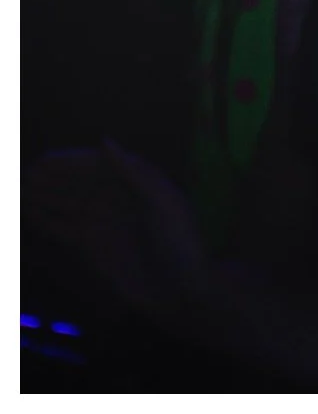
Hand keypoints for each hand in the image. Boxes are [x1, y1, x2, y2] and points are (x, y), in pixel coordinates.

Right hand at [25, 143, 212, 322]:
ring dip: (46, 196)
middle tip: (26, 174)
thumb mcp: (163, 202)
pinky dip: (49, 222)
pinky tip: (32, 214)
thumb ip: (133, 173)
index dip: (72, 162)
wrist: (180, 289)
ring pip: (68, 204)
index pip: (98, 165)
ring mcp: (103, 223)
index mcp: (136, 183)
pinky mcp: (93, 247)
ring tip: (22, 189)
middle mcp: (116, 200)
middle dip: (54, 177)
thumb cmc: (180, 242)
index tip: (46, 161)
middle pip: (79, 183)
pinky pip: (66, 229)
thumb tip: (104, 142)